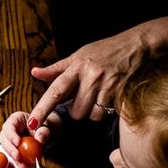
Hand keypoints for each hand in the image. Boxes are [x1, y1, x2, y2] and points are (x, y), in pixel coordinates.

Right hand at [0, 111, 59, 167]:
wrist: (47, 134)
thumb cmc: (45, 127)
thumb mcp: (47, 127)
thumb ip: (43, 131)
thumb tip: (39, 138)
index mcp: (17, 119)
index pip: (9, 126)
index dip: (11, 134)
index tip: (18, 142)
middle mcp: (11, 130)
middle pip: (5, 139)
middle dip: (10, 149)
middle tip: (17, 156)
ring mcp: (12, 140)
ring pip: (8, 150)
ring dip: (15, 159)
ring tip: (23, 165)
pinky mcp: (15, 150)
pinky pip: (15, 157)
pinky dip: (20, 163)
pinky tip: (26, 167)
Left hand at [27, 27, 151, 129]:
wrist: (136, 46)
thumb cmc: (105, 51)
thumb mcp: (78, 56)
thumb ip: (57, 69)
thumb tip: (35, 73)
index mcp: (76, 67)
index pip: (56, 91)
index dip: (43, 108)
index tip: (32, 122)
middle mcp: (90, 77)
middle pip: (76, 112)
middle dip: (79, 110)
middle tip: (85, 96)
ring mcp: (107, 86)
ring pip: (92, 115)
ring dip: (93, 111)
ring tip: (98, 95)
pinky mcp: (121, 94)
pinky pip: (108, 113)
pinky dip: (107, 110)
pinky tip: (110, 97)